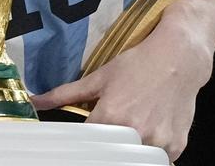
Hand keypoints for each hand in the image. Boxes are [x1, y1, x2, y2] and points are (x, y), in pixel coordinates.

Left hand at [31, 21, 212, 161]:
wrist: (179, 58)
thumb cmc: (138, 64)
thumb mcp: (99, 77)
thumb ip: (65, 94)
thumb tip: (36, 101)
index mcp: (111, 116)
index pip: (87, 146)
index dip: (82, 145)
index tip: (82, 143)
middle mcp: (136, 133)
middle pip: (112, 155)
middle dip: (108, 147)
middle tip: (109, 135)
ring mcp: (159, 142)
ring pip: (136, 159)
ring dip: (131, 150)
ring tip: (133, 127)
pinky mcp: (177, 146)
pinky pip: (159, 159)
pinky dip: (152, 150)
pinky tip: (152, 128)